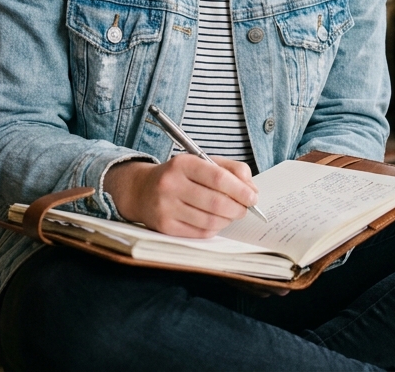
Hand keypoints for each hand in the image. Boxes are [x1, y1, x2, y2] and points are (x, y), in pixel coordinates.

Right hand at [105, 155, 257, 237]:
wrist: (141, 190)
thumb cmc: (179, 175)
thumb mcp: (201, 162)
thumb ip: (230, 170)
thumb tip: (251, 189)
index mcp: (182, 164)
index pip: (217, 177)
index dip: (240, 189)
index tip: (253, 196)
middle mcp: (171, 185)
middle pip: (216, 202)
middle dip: (238, 208)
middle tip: (246, 208)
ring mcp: (166, 207)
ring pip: (210, 221)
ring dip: (228, 220)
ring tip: (232, 214)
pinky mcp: (165, 226)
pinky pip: (200, 233)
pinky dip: (215, 228)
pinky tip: (217, 221)